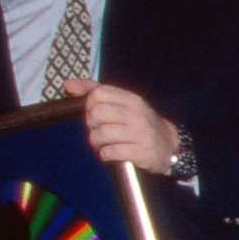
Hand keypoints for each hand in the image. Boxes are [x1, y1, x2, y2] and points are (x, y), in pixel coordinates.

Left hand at [65, 80, 179, 174]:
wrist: (170, 147)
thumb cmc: (140, 124)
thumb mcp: (124, 104)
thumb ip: (96, 91)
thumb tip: (68, 85)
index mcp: (131, 100)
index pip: (99, 94)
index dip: (89, 105)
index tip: (94, 114)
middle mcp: (136, 114)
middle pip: (96, 114)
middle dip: (91, 125)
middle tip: (98, 130)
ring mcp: (140, 133)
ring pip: (101, 134)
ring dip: (96, 142)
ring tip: (101, 144)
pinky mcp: (141, 152)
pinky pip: (111, 152)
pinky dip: (105, 154)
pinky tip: (110, 154)